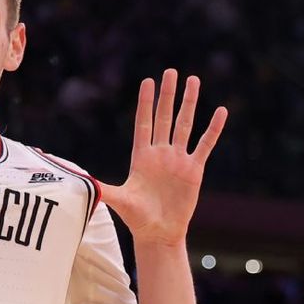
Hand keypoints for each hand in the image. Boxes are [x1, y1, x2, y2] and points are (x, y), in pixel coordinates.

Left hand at [99, 69, 226, 246]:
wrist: (159, 232)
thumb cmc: (136, 218)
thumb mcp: (119, 200)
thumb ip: (103, 189)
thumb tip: (82, 183)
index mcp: (141, 156)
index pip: (143, 123)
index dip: (145, 103)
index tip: (148, 81)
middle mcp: (160, 153)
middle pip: (164, 117)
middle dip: (168, 95)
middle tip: (171, 71)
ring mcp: (178, 159)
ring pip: (185, 125)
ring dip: (189, 103)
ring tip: (193, 81)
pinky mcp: (194, 170)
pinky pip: (205, 145)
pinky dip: (212, 129)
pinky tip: (220, 112)